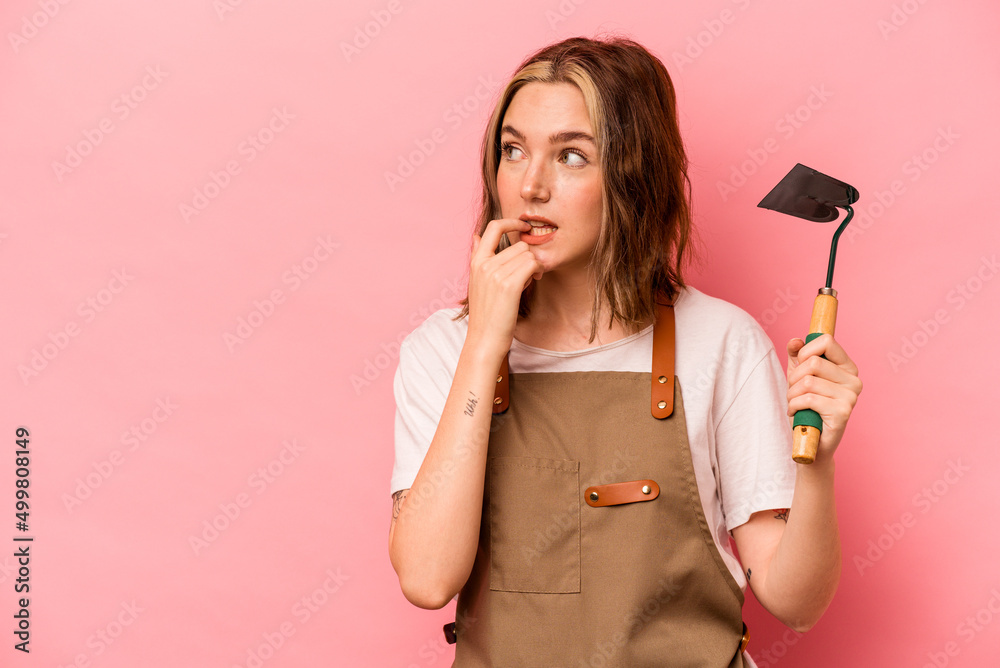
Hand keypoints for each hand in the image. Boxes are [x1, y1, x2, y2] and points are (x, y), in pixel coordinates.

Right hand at [466, 219, 543, 361]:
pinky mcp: (508, 285)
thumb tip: (476, 236)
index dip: (511, 222)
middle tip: (530, 272)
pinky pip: (532, 264)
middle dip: (529, 256)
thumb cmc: (485, 313)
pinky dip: (537, 271)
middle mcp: (484, 264)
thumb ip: (478, 256)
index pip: (493, 227)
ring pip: (528, 254)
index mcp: (476, 262)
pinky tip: (532, 282)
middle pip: (519, 244)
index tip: (523, 226)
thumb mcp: (477, 281)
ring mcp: (495, 273)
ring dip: (534, 266)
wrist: (484, 340)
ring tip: (528, 281)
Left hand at [785, 334, 861, 462]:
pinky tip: (796, 412)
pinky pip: (808, 399)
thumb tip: (795, 341)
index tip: (799, 365)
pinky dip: (794, 405)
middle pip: (813, 363)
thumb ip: (797, 356)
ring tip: (794, 403)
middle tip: (792, 391)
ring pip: (808, 381)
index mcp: (847, 367)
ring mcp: (851, 397)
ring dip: (792, 394)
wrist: (812, 443)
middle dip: (793, 378)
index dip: (806, 351)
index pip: (826, 341)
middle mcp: (854, 380)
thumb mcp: (799, 377)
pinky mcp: (843, 412)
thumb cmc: (806, 407)